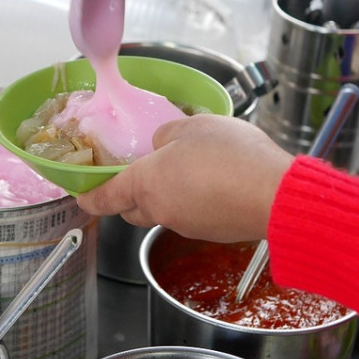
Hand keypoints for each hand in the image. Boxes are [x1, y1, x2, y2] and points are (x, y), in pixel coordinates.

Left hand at [75, 114, 292, 243]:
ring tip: (185, 168)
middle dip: (127, 195)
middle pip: (132, 208)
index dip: (90, 197)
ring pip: (164, 211)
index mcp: (146, 185)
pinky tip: (212, 182)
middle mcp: (162, 211)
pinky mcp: (212, 232)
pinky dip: (192, 201)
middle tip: (136, 173)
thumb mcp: (192, 127)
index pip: (105, 198)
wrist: (277, 196)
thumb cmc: (231, 157)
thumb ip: (167, 135)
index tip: (82, 197)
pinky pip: (191, 215)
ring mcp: (188, 225)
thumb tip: (162, 145)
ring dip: (166, 194)